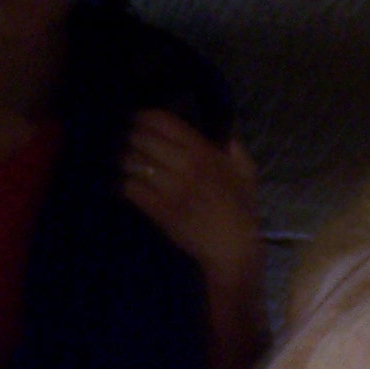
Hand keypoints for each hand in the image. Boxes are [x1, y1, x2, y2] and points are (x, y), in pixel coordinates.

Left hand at [122, 110, 260, 274]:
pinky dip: (123, 185)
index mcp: (204, 152)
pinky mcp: (159, 210)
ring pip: (132, 163)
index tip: (137, 119)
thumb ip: (235, 150)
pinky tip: (123, 185)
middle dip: (130, 138)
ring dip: (124, 161)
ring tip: (122, 162)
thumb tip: (224, 134)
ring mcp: (170, 188)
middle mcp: (184, 165)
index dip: (144, 117)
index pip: (163, 122)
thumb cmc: (241, 212)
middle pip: (142, 139)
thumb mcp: (247, 175)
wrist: (233, 250)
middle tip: (125, 140)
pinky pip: (130, 189)